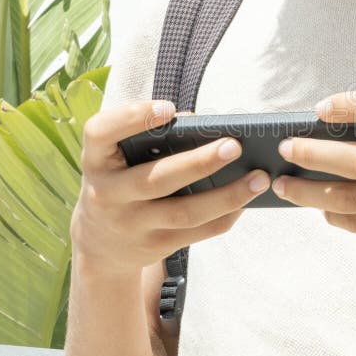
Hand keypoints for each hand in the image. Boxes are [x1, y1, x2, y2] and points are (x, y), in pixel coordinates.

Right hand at [71, 100, 270, 277]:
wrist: (99, 245)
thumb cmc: (120, 181)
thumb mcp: (118, 160)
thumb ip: (148, 140)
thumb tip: (204, 125)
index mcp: (96, 160)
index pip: (100, 133)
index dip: (132, 118)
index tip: (168, 108)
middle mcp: (108, 194)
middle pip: (157, 179)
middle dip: (199, 162)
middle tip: (235, 145)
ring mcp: (131, 225)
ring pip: (185, 213)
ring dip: (227, 196)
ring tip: (259, 178)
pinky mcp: (153, 246)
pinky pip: (197, 232)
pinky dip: (225, 216)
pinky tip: (246, 202)